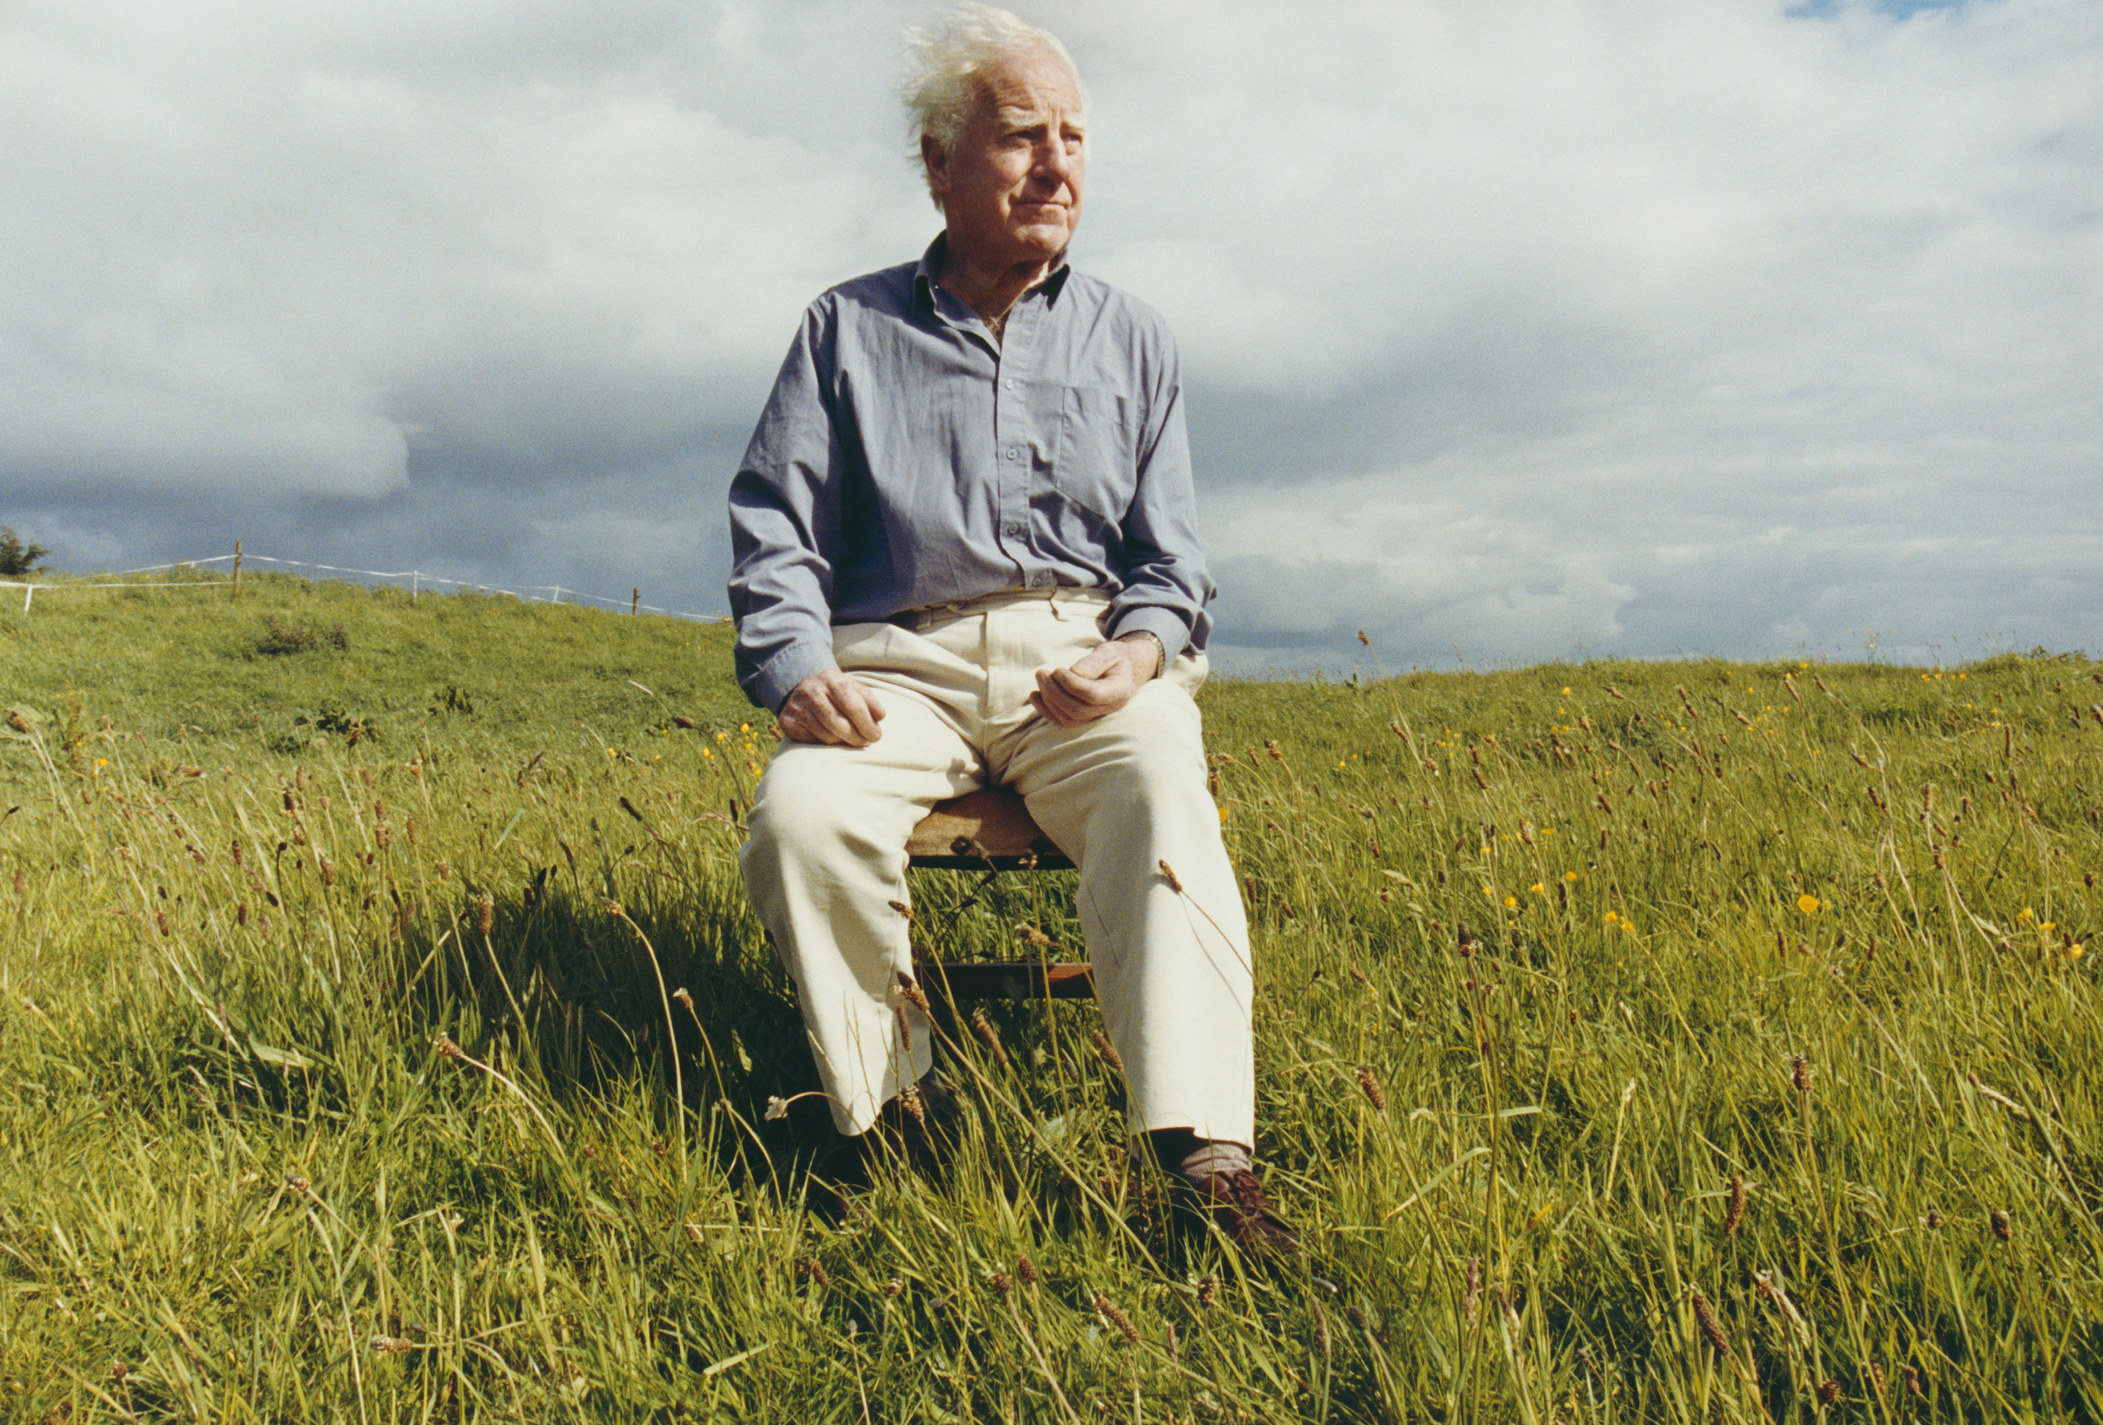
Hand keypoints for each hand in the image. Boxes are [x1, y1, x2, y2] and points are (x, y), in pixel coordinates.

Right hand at [777, 670, 886, 746]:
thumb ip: (869, 700)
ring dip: (844, 742)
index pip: (852, 704)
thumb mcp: (852, 688)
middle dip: (858, 737)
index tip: (877, 735)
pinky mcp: (788, 722)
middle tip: (867, 742)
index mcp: (831, 679)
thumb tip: (880, 716)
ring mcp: (797, 707)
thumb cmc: (835, 692)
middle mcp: (811, 691)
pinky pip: (814, 741)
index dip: (867, 723)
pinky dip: (827, 742)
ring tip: (852, 739)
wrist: (801, 688)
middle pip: (839, 724)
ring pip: (827, 735)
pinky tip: (832, 736)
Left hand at [1030, 636, 1158, 727]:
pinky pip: (1063, 721)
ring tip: (1040, 678)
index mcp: (1120, 691)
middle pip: (1077, 710)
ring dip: (1049, 700)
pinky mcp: (1084, 718)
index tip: (1057, 670)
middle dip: (1054, 692)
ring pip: (1069, 719)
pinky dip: (1046, 711)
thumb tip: (1074, 673)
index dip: (1071, 684)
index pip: (1093, 695)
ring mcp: (1097, 716)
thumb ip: (1093, 662)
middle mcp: (1109, 708)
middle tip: (1041, 672)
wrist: (1123, 670)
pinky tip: (1034, 696)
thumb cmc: (1115, 658)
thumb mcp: (1109, 652)